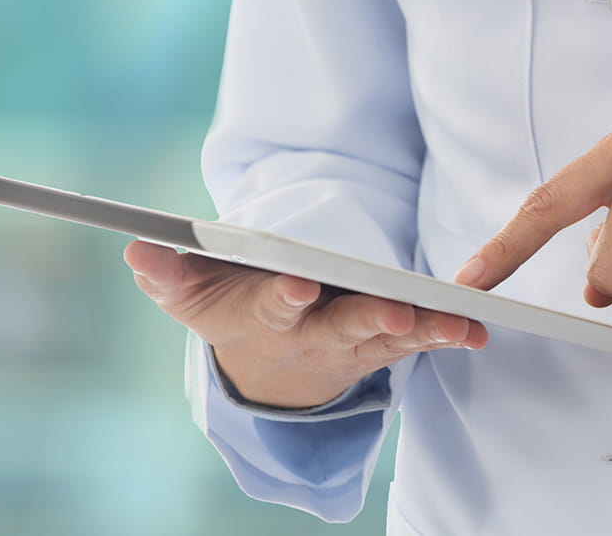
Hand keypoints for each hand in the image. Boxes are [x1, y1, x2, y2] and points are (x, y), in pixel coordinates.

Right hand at [125, 240, 487, 408]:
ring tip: (455, 326)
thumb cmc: (227, 309)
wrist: (267, 363)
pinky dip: (445, 334)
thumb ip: (165, 273)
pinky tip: (475, 329)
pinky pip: (417, 336)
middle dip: (369, 321)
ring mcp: (354, 339)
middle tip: (394, 313)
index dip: (287, 297)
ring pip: (390, 337)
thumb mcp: (186, 296)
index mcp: (268, 318)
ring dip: (423, 331)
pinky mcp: (383, 337)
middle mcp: (315, 333)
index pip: (276, 307)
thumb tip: (135, 247)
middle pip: (344, 329)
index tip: (299, 284)